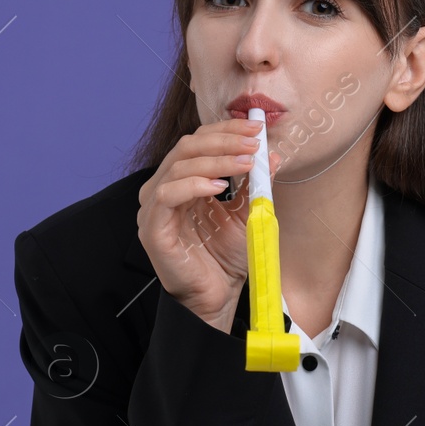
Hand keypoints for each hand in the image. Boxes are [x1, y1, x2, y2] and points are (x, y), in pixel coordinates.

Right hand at [136, 117, 280, 328]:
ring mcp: (154, 209)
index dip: (226, 130)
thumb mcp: (247, 213)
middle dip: (224, 140)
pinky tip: (218, 187)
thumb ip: (255, 184)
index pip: (199, 142)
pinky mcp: (152, 229)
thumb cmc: (225, 258)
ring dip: (215, 160)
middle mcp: (164, 190)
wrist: (217, 297)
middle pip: (187, 147)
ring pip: (178, 166)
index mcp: (183, 182)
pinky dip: (193, 185)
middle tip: (253, 142)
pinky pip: (167, 196)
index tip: (257, 128)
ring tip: (245, 163)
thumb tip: (272, 154)